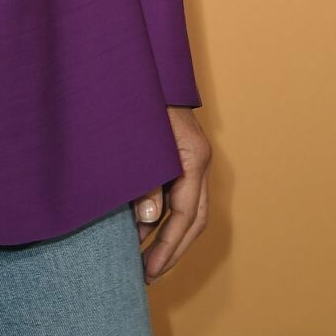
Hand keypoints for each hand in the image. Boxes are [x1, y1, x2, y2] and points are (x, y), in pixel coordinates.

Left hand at [133, 106, 210, 284]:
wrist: (143, 60)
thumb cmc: (135, 96)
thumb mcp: (137, 138)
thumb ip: (143, 180)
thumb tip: (148, 222)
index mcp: (193, 156)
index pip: (186, 214)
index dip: (167, 246)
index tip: (147, 270)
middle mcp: (199, 159)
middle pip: (194, 219)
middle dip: (172, 250)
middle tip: (147, 276)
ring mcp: (194, 157)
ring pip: (190, 210)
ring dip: (168, 236)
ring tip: (143, 261)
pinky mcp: (183, 155)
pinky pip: (180, 195)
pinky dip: (164, 216)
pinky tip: (141, 229)